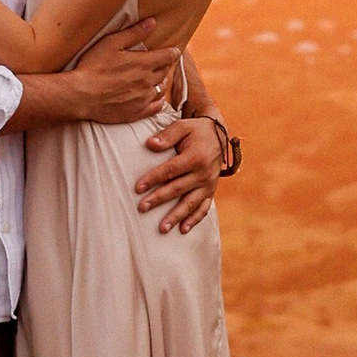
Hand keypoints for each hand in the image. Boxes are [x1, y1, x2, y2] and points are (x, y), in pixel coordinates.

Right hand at [62, 25, 179, 125]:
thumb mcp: (111, 43)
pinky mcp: (137, 113)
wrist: (81, 95)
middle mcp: (147, 81)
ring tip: (156, 78)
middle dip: (164, 65)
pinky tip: (154, 97)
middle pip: (165, 71)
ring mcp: (143, 98)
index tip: (175, 50)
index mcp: (144, 63)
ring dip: (161, 82)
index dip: (172, 52)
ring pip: (161, 89)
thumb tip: (151, 22)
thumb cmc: (93, 67)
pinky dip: (158, 100)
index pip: (167, 56)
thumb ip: (133, 33)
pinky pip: (156, 107)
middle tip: (161, 62)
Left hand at [133, 113, 220, 236]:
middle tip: (142, 208)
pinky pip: (204, 208)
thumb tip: (150, 144)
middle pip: (178, 189)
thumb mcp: (183, 126)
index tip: (138, 187)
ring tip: (162, 228)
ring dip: (176, 216)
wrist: (218, 135)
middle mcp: (204, 173)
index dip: (153, 178)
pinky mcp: (211, 191)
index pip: (170, 170)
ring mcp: (209, 184)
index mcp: (196, 157)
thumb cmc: (196, 130)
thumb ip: (167, 136)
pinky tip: (183, 230)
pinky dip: (194, 220)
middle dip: (159, 199)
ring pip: (191, 203)